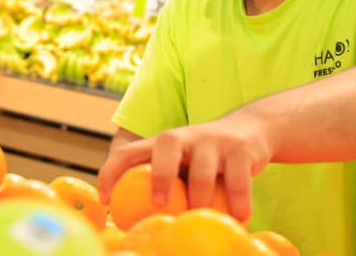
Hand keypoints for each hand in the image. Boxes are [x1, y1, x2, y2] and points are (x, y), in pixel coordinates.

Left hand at [97, 112, 272, 221]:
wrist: (250, 130)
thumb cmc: (206, 158)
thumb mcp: (181, 164)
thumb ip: (163, 185)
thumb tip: (135, 226)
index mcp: (164, 143)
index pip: (129, 150)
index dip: (111, 171)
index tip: (105, 200)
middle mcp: (186, 136)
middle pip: (165, 145)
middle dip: (159, 175)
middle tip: (159, 204)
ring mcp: (213, 141)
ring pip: (203, 169)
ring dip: (201, 199)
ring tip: (203, 219)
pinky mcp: (240, 149)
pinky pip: (237, 178)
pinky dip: (238, 201)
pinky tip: (240, 217)